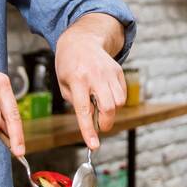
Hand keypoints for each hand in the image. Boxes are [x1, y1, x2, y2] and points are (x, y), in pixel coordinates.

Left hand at [54, 15, 126, 150]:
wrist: (81, 40)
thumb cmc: (68, 64)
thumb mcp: (64, 84)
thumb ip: (76, 102)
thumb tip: (90, 118)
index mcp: (77, 80)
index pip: (84, 110)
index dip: (89, 130)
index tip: (94, 145)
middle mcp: (95, 76)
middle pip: (108, 107)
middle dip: (106, 123)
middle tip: (100, 127)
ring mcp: (109, 72)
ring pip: (119, 102)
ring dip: (111, 111)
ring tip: (101, 106)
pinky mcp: (118, 71)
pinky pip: (123, 93)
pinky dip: (116, 100)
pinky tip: (105, 95)